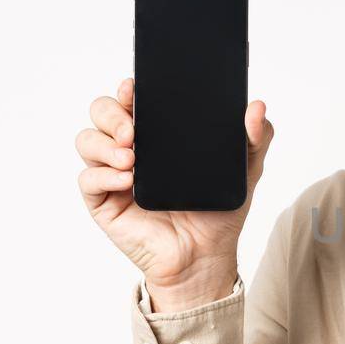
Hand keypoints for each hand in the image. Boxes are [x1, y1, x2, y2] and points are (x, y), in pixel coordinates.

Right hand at [77, 76, 274, 293]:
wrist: (206, 256)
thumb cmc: (218, 211)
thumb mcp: (245, 170)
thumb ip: (256, 137)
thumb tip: (258, 107)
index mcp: (157, 133)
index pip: (132, 99)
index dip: (127, 89)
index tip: (134, 87)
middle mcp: (130, 148)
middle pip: (101, 112)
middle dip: (111, 113)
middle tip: (133, 130)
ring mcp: (113, 174)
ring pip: (86, 140)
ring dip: (104, 143)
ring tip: (132, 157)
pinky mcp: (104, 202)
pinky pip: (88, 179)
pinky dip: (103, 175)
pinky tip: (128, 181)